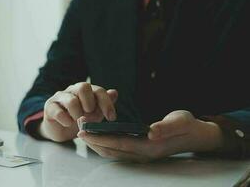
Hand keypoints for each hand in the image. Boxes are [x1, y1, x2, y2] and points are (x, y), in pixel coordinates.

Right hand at [39, 82, 117, 141]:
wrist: (61, 130)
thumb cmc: (80, 119)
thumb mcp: (95, 114)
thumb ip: (104, 104)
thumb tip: (114, 92)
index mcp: (86, 91)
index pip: (98, 91)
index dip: (106, 103)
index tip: (112, 118)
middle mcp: (72, 91)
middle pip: (83, 87)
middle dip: (90, 103)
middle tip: (90, 115)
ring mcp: (60, 98)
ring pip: (71, 100)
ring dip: (78, 114)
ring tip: (78, 122)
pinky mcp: (49, 107)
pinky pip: (57, 111)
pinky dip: (65, 119)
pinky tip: (68, 124)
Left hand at [77, 110, 223, 162]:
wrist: (197, 136)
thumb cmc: (187, 126)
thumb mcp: (180, 122)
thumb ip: (166, 127)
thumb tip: (151, 132)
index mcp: (150, 146)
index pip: (118, 143)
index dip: (100, 138)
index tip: (84, 132)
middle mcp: (142, 154)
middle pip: (111, 150)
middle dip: (93, 141)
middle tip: (78, 129)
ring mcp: (141, 154)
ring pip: (112, 152)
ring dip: (97, 143)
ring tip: (83, 131)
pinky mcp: (140, 151)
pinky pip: (117, 150)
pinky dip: (105, 143)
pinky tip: (98, 136)